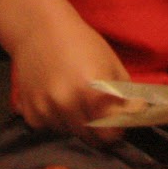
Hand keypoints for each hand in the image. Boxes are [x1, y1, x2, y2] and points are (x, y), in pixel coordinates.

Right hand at [7, 9, 127, 140]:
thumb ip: (125, 94)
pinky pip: (50, 128)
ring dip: (77, 125)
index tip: (119, 124)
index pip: (109, 133)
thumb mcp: (112, 64)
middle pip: (89, 137)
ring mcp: (46, 110)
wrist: (40, 30)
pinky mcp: (30, 114)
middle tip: (100, 112)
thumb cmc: (82, 43)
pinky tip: (58, 99)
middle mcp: (67, 104)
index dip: (117, 130)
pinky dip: (56, 120)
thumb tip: (137, 115)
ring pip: (70, 134)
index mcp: (92, 91)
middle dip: (99, 130)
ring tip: (76, 100)